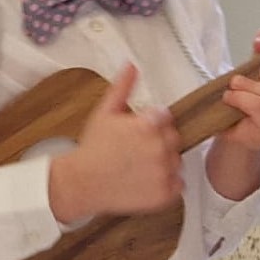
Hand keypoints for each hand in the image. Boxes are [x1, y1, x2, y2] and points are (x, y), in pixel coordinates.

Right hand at [50, 64, 182, 222]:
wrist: (81, 183)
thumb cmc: (92, 148)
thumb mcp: (104, 112)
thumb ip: (123, 87)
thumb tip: (131, 65)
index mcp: (148, 125)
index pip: (165, 118)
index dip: (150, 124)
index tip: (135, 133)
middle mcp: (160, 148)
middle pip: (173, 139)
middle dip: (158, 142)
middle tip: (135, 150)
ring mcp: (163, 172)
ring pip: (176, 161)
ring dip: (163, 163)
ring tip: (139, 167)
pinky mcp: (164, 193)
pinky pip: (178, 184)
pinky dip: (166, 184)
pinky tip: (145, 180)